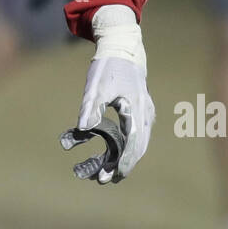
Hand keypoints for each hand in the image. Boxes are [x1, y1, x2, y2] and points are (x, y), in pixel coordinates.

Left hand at [60, 5, 153, 183]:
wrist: (123, 49)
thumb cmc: (109, 67)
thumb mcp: (96, 86)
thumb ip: (90, 108)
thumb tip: (81, 129)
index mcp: (137, 109)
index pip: (134, 142)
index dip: (125, 161)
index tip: (113, 176)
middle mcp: (145, 114)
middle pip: (138, 147)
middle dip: (122, 165)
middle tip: (104, 179)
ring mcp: (145, 113)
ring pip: (137, 143)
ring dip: (122, 158)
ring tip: (104, 171)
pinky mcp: (140, 112)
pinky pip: (135, 135)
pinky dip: (124, 147)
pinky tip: (110, 155)